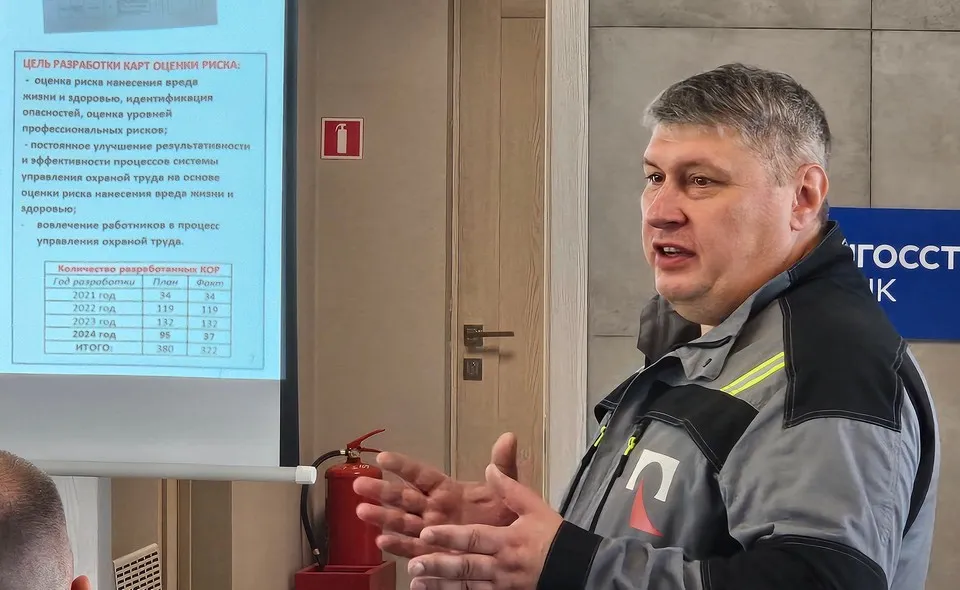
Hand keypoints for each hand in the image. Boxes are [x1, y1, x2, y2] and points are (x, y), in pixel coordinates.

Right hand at [354, 432, 520, 557]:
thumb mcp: (505, 489)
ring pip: (402, 523)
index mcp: (446, 491)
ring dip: (382, 517)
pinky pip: (413, 548)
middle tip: (359, 484)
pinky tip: (382, 541)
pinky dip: (397, 546)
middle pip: (403, 498)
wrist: (510, 548)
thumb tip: (508, 437)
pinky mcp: (434, 553)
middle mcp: (433, 510)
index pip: (420, 475)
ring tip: (361, 511)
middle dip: (381, 491)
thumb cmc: (504, 516)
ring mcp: (431, 531)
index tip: (383, 457)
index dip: (402, 466)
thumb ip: (503, 466)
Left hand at [406, 463, 562, 589]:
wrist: (578, 568)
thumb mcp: (536, 507)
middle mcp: (502, 565)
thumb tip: (490, 468)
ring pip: (467, 587)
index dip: (450, 537)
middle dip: (438, 565)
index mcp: (508, 539)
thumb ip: (511, 489)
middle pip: (466, 567)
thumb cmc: (554, 536)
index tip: (427, 534)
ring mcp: (502, 586)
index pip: (473, 538)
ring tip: (417, 581)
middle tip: (414, 564)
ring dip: (440, 585)